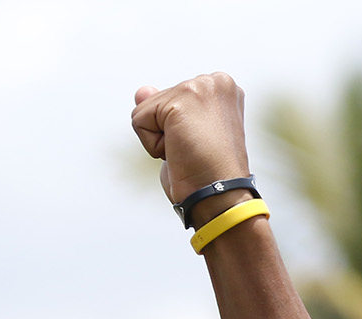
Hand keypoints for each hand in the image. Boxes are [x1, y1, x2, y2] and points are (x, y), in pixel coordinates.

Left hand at [130, 74, 250, 210]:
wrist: (218, 194)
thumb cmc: (205, 173)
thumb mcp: (183, 134)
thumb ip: (163, 106)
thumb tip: (141, 91)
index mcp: (222, 89)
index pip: (173, 99)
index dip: (176, 129)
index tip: (200, 144)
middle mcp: (215, 81)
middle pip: (158, 101)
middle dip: (166, 131)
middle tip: (193, 150)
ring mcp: (200, 87)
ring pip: (146, 109)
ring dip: (159, 138)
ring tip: (187, 151)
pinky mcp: (182, 99)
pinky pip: (139, 119)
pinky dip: (151, 144)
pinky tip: (177, 151)